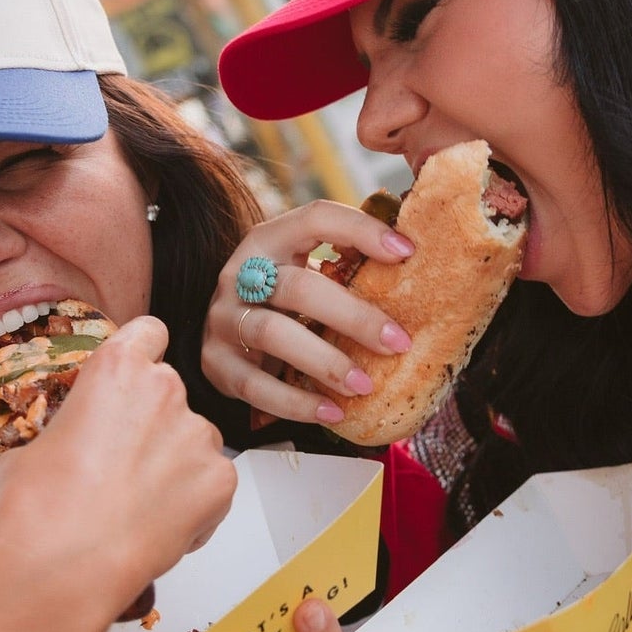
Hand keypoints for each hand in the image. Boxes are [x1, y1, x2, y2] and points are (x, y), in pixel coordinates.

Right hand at [0, 318, 236, 606]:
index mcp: (116, 368)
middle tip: (122, 465)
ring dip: (176, 465)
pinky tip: (157, 528)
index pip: (149, 332)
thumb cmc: (37, 507)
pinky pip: (213, 486)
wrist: (62, 563)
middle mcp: (165, 390)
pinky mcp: (221, 480)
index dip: (144, 354)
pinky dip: (195, 506)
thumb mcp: (20, 457)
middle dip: (153, 425)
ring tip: (138, 505)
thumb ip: (50, 444)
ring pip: (195, 441)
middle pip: (171, 395)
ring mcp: (198, 435)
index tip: (137, 379)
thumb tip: (36, 466)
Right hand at [202, 202, 412, 426]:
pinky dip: (296, 402)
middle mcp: (240, 273)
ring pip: (273, 334)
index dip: (360, 231)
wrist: (221, 335)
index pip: (315, 218)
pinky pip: (255, 386)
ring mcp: (223, 318)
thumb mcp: (304, 273)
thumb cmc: (282, 302)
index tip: (407, 253)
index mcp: (269, 240)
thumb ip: (344, 268)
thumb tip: (416, 269)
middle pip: (297, 287)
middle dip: (353, 316)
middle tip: (397, 342)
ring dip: (325, 362)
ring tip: (364, 385)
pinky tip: (332, 412)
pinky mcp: (215, 363)